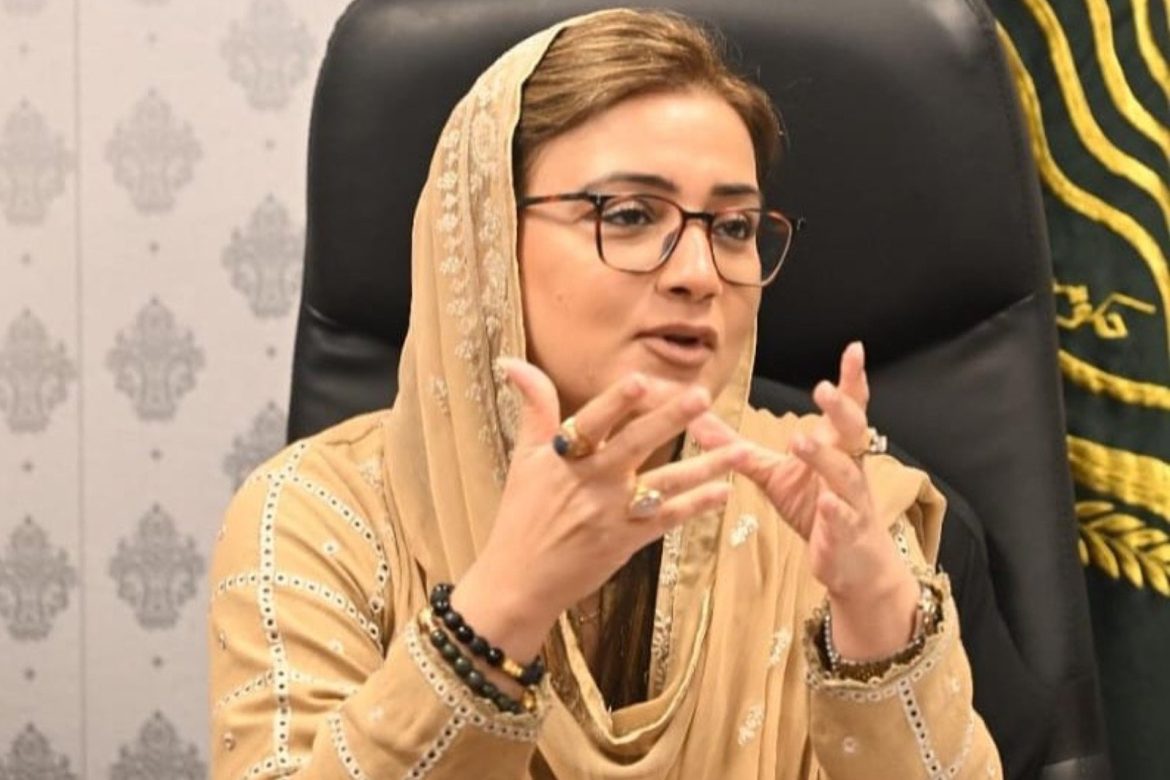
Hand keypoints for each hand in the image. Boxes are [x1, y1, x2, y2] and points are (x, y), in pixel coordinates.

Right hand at [451, 358, 746, 661]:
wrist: (519, 581)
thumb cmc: (521, 514)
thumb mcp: (524, 458)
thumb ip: (534, 408)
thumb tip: (514, 362)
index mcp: (564, 459)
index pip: (591, 423)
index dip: (615, 403)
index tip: (640, 381)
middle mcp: (592, 483)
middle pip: (635, 445)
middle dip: (670, 419)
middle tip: (701, 397)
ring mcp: (613, 513)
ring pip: (664, 483)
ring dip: (704, 466)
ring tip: (738, 449)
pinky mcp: (627, 540)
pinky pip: (668, 519)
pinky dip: (696, 505)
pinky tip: (724, 491)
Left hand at [690, 343, 913, 603]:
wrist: (850, 563)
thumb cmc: (815, 508)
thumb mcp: (773, 474)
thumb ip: (738, 448)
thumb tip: (696, 421)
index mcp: (835, 448)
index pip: (847, 408)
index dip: (851, 379)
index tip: (854, 348)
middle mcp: (848, 467)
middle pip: (853, 431)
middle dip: (840, 408)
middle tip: (821, 388)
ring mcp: (851, 500)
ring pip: (844, 473)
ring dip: (823, 457)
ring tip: (799, 439)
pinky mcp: (847, 532)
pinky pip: (843, 519)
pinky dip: (834, 511)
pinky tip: (824, 502)